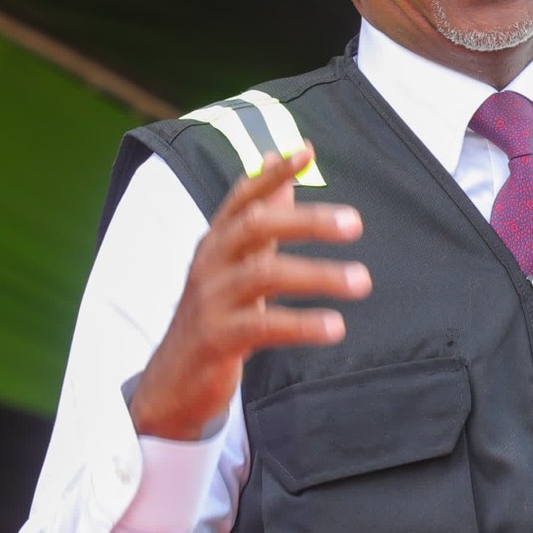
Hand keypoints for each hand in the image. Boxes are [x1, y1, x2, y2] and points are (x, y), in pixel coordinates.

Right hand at [129, 146, 368, 440]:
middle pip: (254, 227)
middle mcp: (210, 263)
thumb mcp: (234, 264)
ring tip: (361, 281)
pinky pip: (262, 326)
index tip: (305, 151)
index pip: (243, 197)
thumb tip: (283, 171)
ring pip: (262, 275)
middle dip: (306, 220)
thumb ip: (262, 221)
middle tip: (355, 224)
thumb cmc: (213, 315)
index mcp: (216, 242)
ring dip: (317, 275)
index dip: (272, 174)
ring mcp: (210, 300)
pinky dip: (301, 324)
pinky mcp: (216, 339)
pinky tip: (335, 327)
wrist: (171, 382)